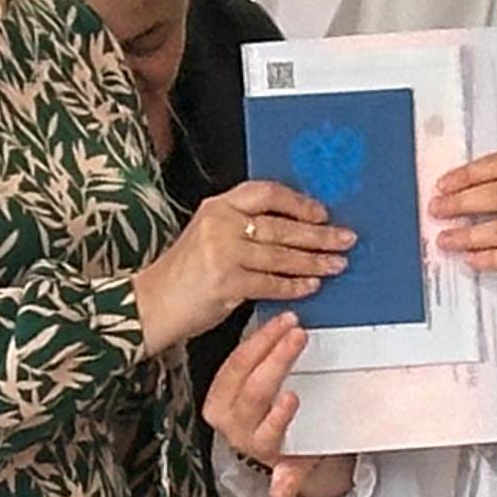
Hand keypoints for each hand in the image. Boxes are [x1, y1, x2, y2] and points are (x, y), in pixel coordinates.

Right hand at [136, 180, 350, 357]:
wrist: (152, 303)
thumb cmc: (183, 274)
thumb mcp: (209, 235)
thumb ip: (244, 228)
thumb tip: (293, 231)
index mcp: (218, 206)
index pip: (267, 193)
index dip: (299, 203)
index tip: (321, 213)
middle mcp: (221, 224)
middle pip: (281, 226)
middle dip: (319, 235)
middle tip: (344, 238)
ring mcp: (223, 253)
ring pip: (281, 256)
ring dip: (314, 262)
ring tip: (335, 264)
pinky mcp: (227, 283)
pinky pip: (271, 284)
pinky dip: (294, 286)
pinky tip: (310, 286)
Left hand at [204, 315, 362, 496]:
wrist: (274, 437)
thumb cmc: (294, 446)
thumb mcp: (299, 464)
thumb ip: (292, 476)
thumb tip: (282, 491)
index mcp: (257, 445)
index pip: (267, 430)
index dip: (277, 415)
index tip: (292, 397)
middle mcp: (234, 426)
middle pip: (254, 391)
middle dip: (277, 361)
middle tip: (298, 337)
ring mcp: (223, 402)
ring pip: (239, 368)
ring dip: (264, 342)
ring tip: (288, 323)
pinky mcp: (220, 382)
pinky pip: (233, 356)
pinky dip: (253, 339)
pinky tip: (272, 324)